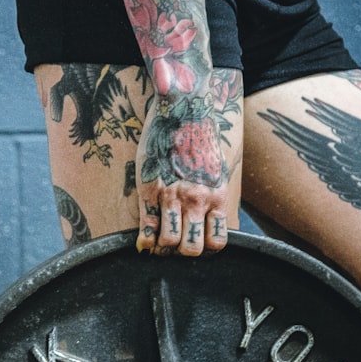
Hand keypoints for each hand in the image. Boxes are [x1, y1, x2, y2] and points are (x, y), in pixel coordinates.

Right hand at [135, 96, 230, 255]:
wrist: (185, 108)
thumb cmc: (199, 139)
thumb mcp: (217, 169)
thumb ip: (213, 193)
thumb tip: (211, 214)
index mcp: (216, 197)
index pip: (216, 243)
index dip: (205, 251)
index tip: (195, 246)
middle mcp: (197, 200)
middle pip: (192, 249)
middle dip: (182, 253)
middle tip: (174, 246)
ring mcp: (173, 195)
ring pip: (170, 244)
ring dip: (163, 249)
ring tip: (158, 243)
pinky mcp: (150, 189)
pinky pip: (148, 226)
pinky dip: (145, 241)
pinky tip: (143, 240)